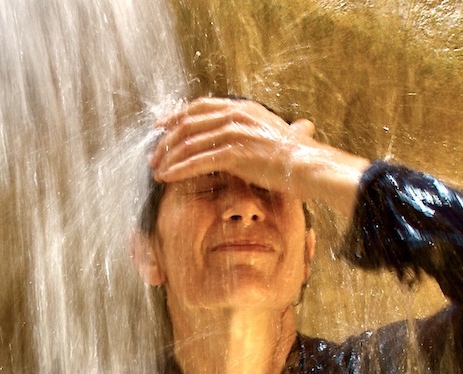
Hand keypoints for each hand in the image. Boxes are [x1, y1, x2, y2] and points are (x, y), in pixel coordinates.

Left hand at [149, 97, 369, 217]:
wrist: (308, 167)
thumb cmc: (296, 157)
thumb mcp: (280, 134)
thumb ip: (266, 131)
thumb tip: (284, 128)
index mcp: (243, 108)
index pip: (200, 106)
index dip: (176, 116)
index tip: (160, 126)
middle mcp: (236, 115)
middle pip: (188, 123)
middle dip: (166, 141)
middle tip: (154, 157)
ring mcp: (234, 133)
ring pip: (189, 143)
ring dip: (169, 158)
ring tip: (157, 171)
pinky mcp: (234, 153)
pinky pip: (198, 161)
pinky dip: (179, 170)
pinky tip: (168, 178)